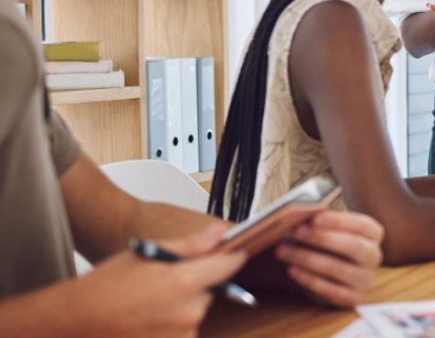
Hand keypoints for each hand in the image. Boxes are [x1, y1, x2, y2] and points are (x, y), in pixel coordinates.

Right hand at [63, 225, 245, 336]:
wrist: (74, 321)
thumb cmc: (106, 285)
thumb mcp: (147, 254)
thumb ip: (191, 245)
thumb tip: (220, 233)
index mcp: (184, 282)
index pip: (228, 266)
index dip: (231, 258)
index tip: (234, 254)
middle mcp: (189, 312)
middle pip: (209, 291)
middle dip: (194, 285)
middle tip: (163, 283)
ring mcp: (182, 334)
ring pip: (196, 312)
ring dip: (182, 307)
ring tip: (150, 304)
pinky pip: (184, 332)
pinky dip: (172, 325)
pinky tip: (148, 319)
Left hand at [275, 210, 383, 307]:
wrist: (332, 272)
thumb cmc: (329, 243)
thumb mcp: (330, 229)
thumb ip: (322, 221)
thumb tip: (303, 214)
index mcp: (373, 233)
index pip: (360, 225)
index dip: (338, 221)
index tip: (314, 218)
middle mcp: (374, 256)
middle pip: (352, 246)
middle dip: (322, 238)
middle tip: (295, 232)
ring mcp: (365, 279)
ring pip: (338, 268)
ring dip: (307, 258)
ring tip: (283, 250)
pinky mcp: (353, 298)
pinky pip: (331, 290)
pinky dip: (309, 280)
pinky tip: (292, 270)